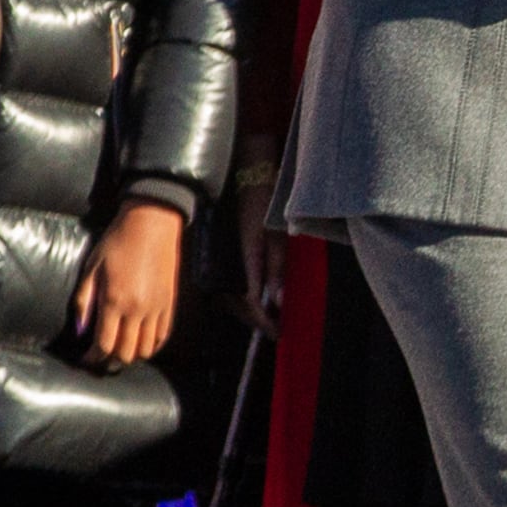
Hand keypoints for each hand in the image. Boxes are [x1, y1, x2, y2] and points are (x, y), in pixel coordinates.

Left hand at [71, 200, 186, 370]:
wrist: (151, 224)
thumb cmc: (117, 242)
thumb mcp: (92, 268)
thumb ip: (84, 300)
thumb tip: (81, 330)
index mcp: (114, 301)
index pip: (104, 344)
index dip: (93, 358)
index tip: (86, 359)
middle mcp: (137, 310)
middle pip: (125, 353)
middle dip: (111, 361)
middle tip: (102, 359)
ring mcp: (156, 308)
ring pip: (146, 349)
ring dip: (132, 356)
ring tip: (121, 352)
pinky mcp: (169, 304)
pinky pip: (162, 336)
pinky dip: (151, 346)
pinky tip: (142, 344)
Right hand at [234, 179, 285, 333]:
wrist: (250, 175)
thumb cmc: (267, 202)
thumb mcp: (278, 236)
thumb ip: (277, 267)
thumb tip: (277, 301)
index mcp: (246, 257)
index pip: (251, 300)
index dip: (264, 320)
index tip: (277, 332)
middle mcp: (233, 260)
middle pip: (239, 303)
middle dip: (257, 320)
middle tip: (275, 331)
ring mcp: (229, 256)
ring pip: (235, 295)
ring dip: (250, 311)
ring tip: (268, 319)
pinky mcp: (231, 252)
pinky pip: (236, 282)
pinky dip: (248, 295)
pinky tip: (259, 298)